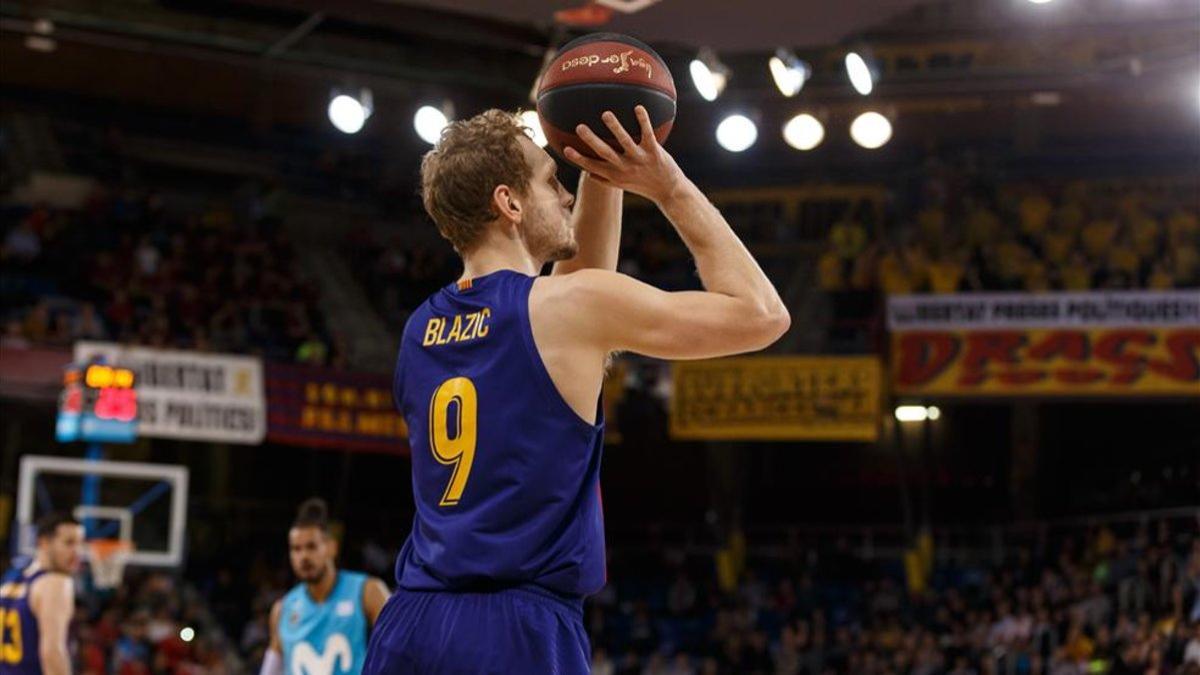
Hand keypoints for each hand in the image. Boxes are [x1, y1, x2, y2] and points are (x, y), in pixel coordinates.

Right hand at [564, 106, 686, 204]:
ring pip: (625, 142)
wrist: (669, 191)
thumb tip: (588, 174)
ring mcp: (640, 159)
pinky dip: (643, 121)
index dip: (579, 159)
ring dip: (615, 128)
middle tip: (579, 127)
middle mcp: (625, 167)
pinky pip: (647, 134)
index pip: (593, 166)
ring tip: (606, 114)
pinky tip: (638, 107)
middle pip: (605, 153)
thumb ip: (606, 180)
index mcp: (615, 175)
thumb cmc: (644, 186)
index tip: (565, 149)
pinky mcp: (655, 152)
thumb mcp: (623, 185)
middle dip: (592, 141)